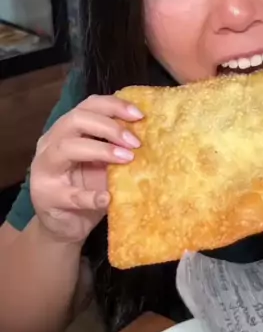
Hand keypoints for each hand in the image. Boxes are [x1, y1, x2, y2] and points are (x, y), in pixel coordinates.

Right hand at [30, 94, 142, 244]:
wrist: (66, 226)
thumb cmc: (87, 189)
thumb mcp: (103, 164)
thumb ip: (116, 148)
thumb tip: (150, 134)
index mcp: (65, 131)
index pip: (87, 106)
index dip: (113, 106)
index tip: (140, 115)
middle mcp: (50, 144)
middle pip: (74, 120)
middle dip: (109, 127)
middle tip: (136, 143)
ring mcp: (44, 170)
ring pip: (66, 148)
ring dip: (100, 150)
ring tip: (127, 159)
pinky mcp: (47, 198)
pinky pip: (70, 194)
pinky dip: (91, 196)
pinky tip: (109, 198)